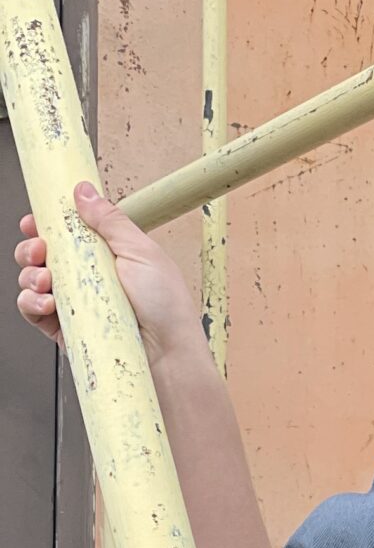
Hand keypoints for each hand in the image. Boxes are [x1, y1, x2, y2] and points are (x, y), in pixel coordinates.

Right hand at [16, 183, 202, 360]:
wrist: (168, 355)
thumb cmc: (167, 308)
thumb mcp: (141, 252)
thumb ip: (110, 221)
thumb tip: (85, 192)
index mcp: (107, 257)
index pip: (67, 235)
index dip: (47, 225)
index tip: (35, 220)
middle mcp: (89, 279)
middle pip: (44, 256)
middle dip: (32, 248)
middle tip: (41, 249)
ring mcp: (77, 305)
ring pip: (34, 282)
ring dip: (30, 275)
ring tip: (47, 279)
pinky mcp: (66, 330)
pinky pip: (34, 312)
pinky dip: (31, 303)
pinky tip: (47, 301)